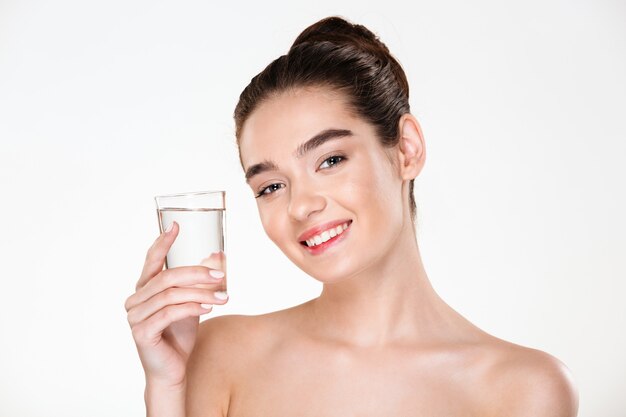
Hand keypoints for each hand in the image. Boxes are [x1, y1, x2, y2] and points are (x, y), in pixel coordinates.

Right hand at [125, 222, 227, 386]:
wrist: (173, 371)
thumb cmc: (180, 335)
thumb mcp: (194, 302)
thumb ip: (199, 280)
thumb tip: (218, 254)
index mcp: (144, 290)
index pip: (151, 261)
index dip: (162, 242)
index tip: (176, 226)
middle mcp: (135, 300)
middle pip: (167, 277)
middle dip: (197, 273)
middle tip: (222, 275)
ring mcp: (135, 317)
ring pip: (170, 295)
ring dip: (201, 293)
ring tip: (224, 297)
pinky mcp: (142, 332)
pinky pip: (169, 313)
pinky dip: (192, 308)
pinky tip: (209, 308)